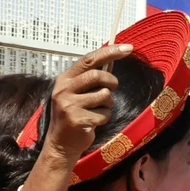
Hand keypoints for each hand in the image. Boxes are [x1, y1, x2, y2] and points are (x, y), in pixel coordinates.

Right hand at [43, 44, 129, 160]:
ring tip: (98, 110)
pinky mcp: (77, 119)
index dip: (110, 52)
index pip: (89, 60)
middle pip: (98, 75)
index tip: (128, 48)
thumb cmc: (75, 114)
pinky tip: (94, 122)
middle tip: (112, 89)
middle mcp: (64, 89)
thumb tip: (112, 60)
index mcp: (65, 79)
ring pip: (104, 95)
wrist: (61, 143)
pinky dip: (105, 118)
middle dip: (112, 82)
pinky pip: (104, 114)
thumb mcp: (78, 93)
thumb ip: (92, 78)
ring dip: (108, 104)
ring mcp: (69, 104)